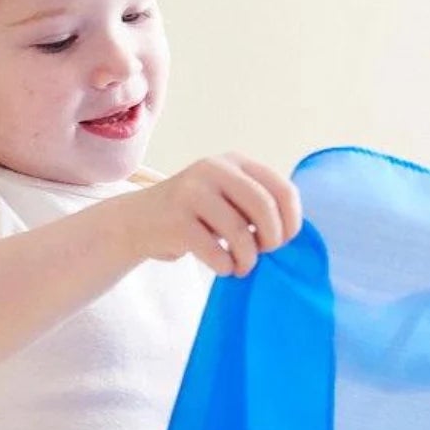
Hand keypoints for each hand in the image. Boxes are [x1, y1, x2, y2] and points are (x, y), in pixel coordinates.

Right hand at [125, 153, 302, 276]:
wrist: (138, 221)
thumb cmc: (195, 217)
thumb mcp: (227, 198)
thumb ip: (256, 205)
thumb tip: (291, 232)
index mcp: (235, 162)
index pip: (283, 190)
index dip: (291, 222)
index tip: (282, 241)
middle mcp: (214, 169)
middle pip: (264, 207)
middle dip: (272, 240)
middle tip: (263, 254)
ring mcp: (192, 192)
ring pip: (240, 232)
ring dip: (247, 260)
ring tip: (241, 267)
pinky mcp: (176, 220)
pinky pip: (214, 251)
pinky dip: (225, 266)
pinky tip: (222, 267)